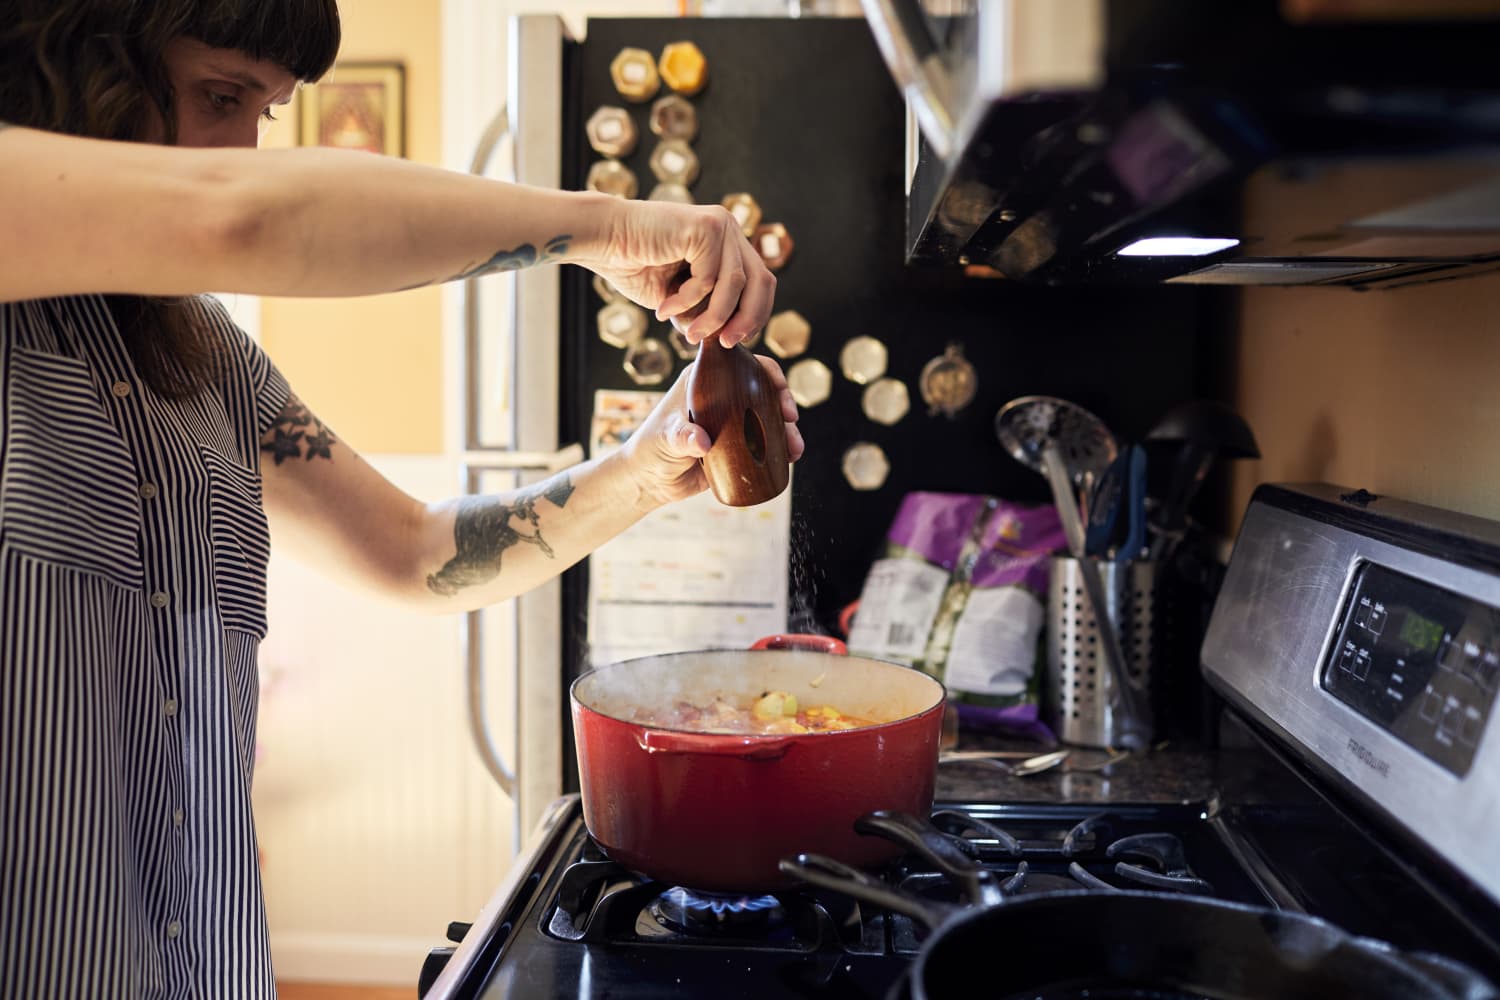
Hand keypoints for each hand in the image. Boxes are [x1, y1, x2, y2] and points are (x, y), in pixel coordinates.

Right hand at [578, 199, 774, 346]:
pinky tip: (664, 308)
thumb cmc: (634, 265)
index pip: (760, 282)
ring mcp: (720, 224)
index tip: (732, 341)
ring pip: (734, 284)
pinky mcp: (706, 226)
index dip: (754, 315)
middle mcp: (729, 228)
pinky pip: (708, 278)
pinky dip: (686, 301)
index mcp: (728, 242)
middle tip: (724, 344)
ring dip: (711, 317)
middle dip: (746, 319)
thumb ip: (707, 308)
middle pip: (762, 281)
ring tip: (687, 334)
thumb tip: (730, 337)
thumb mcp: (680, 296)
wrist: (602, 238)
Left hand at [620, 354, 804, 509]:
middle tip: (790, 418)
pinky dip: (782, 447)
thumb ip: (681, 437)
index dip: (766, 370)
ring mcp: (733, 421)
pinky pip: (766, 442)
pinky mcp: (739, 445)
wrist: (651, 481)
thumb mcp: (666, 440)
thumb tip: (702, 442)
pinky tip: (792, 457)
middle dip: (783, 400)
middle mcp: (724, 397)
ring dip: (787, 429)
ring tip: (795, 448)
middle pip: (763, 389)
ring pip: (769, 417)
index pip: (742, 364)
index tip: (778, 386)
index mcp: (705, 381)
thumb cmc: (651, 450)